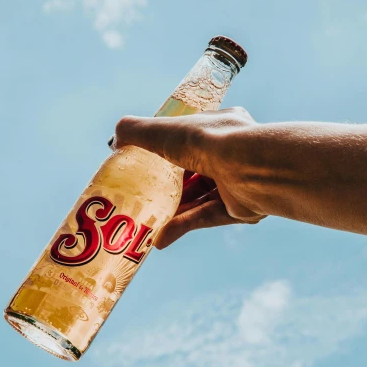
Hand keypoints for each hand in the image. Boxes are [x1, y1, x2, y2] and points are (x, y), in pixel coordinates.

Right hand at [115, 107, 266, 248]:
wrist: (252, 169)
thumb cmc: (209, 141)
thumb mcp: (163, 131)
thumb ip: (136, 131)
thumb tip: (114, 140)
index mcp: (219, 127)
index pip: (191, 137)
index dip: (167, 147)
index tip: (147, 160)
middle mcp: (231, 152)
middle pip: (193, 171)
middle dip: (168, 184)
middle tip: (143, 194)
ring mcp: (236, 181)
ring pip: (198, 198)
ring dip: (173, 210)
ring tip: (146, 220)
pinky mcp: (238, 208)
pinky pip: (205, 218)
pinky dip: (182, 227)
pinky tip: (159, 239)